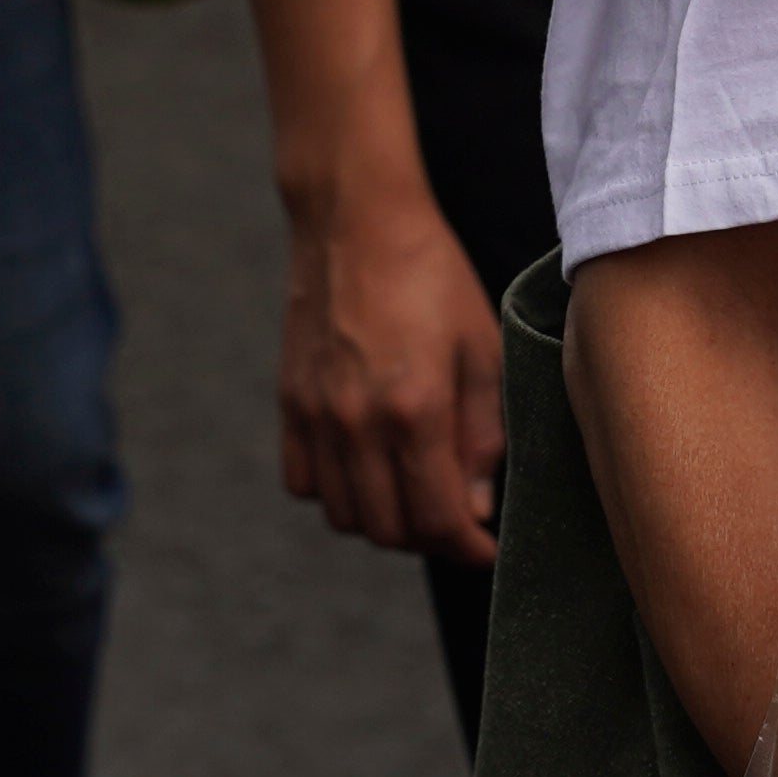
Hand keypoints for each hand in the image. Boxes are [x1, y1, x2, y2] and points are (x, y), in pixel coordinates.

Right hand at [277, 173, 502, 565]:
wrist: (356, 224)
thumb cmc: (432, 277)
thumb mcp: (484, 348)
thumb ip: (483, 433)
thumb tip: (479, 504)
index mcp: (415, 410)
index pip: (439, 518)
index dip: (469, 549)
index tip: (489, 552)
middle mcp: (356, 423)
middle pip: (389, 529)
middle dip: (432, 540)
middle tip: (461, 523)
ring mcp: (315, 417)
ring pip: (345, 515)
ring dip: (386, 521)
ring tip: (420, 498)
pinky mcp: (288, 405)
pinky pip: (304, 484)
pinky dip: (338, 494)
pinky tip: (370, 471)